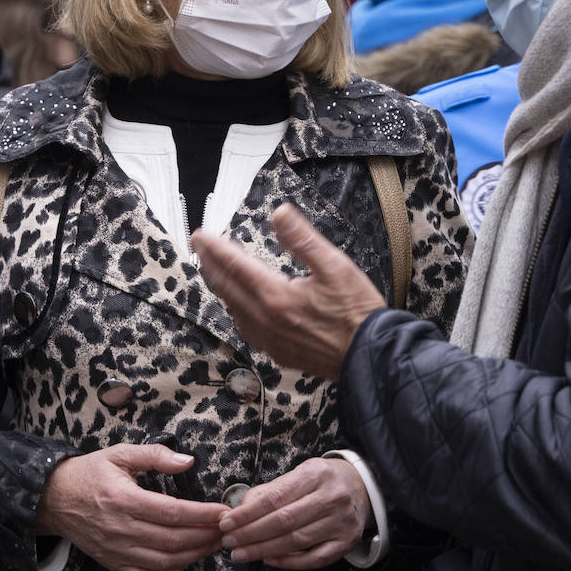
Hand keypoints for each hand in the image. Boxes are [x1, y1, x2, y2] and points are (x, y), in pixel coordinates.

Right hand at [35, 443, 227, 570]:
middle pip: (172, 540)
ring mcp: (116, 550)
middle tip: (227, 529)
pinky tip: (187, 559)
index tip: (223, 512)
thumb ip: (155, 455)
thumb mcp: (120, 453)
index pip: (171, 512)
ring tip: (214, 543)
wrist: (53, 499)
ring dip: (194, 555)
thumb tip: (188, 461)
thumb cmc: (90, 473)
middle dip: (205, 537)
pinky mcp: (113, 563)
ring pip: (163, 561)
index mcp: (123, 499)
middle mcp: (120, 528)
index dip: (201, 515)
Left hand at [192, 203, 385, 380]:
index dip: (216, 249)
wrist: (371, 356)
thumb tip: (280, 214)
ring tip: (215, 272)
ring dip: (221, 288)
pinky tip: (239, 307)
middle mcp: (266, 320)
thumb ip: (302, 239)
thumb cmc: (357, 312)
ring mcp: (270, 339)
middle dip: (211, 265)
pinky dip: (236, 311)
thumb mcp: (334, 266)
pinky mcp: (279, 352)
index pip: (235, 266)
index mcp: (276, 296)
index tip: (201, 235)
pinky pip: (246, 329)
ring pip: (233, 310)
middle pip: (227, 288)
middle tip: (200, 248)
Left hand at [219, 457, 372, 568]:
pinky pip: (314, 559)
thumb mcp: (299, 473)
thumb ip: (271, 490)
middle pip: (283, 521)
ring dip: (264, 550)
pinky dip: (289, 562)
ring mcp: (341, 522)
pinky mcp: (346, 542)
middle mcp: (332, 497)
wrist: (362, 487)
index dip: (247, 514)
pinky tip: (269, 560)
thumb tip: (240, 509)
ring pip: (296, 541)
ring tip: (241, 554)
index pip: (274, 498)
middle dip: (250, 534)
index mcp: (315, 475)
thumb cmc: (322, 481)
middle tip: (229, 542)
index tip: (226, 523)